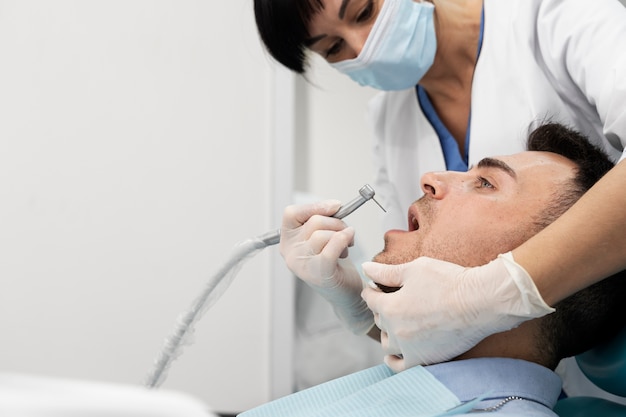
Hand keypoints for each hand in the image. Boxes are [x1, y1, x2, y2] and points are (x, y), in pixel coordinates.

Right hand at [280, 200, 373, 333]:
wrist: (346, 293)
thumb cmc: (334, 263)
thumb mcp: (322, 236)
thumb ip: (322, 220)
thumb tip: (334, 206)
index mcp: (287, 241)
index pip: (291, 213)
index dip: (314, 206)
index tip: (335, 206)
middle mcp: (290, 253)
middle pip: (313, 222)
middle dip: (337, 223)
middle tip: (345, 232)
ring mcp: (302, 265)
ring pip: (322, 233)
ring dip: (342, 234)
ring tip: (346, 246)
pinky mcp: (318, 273)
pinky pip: (331, 246)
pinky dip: (344, 239)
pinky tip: (349, 242)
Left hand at [361, 252, 554, 370]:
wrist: (480, 302)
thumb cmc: (449, 281)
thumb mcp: (414, 269)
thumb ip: (386, 272)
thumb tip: (365, 268)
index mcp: (390, 307)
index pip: (370, 299)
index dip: (372, 290)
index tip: (376, 287)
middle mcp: (396, 330)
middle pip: (379, 320)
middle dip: (382, 309)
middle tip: (392, 301)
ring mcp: (410, 348)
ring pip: (387, 344)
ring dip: (388, 333)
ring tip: (395, 324)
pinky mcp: (425, 359)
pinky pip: (401, 367)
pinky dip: (394, 361)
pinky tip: (393, 355)